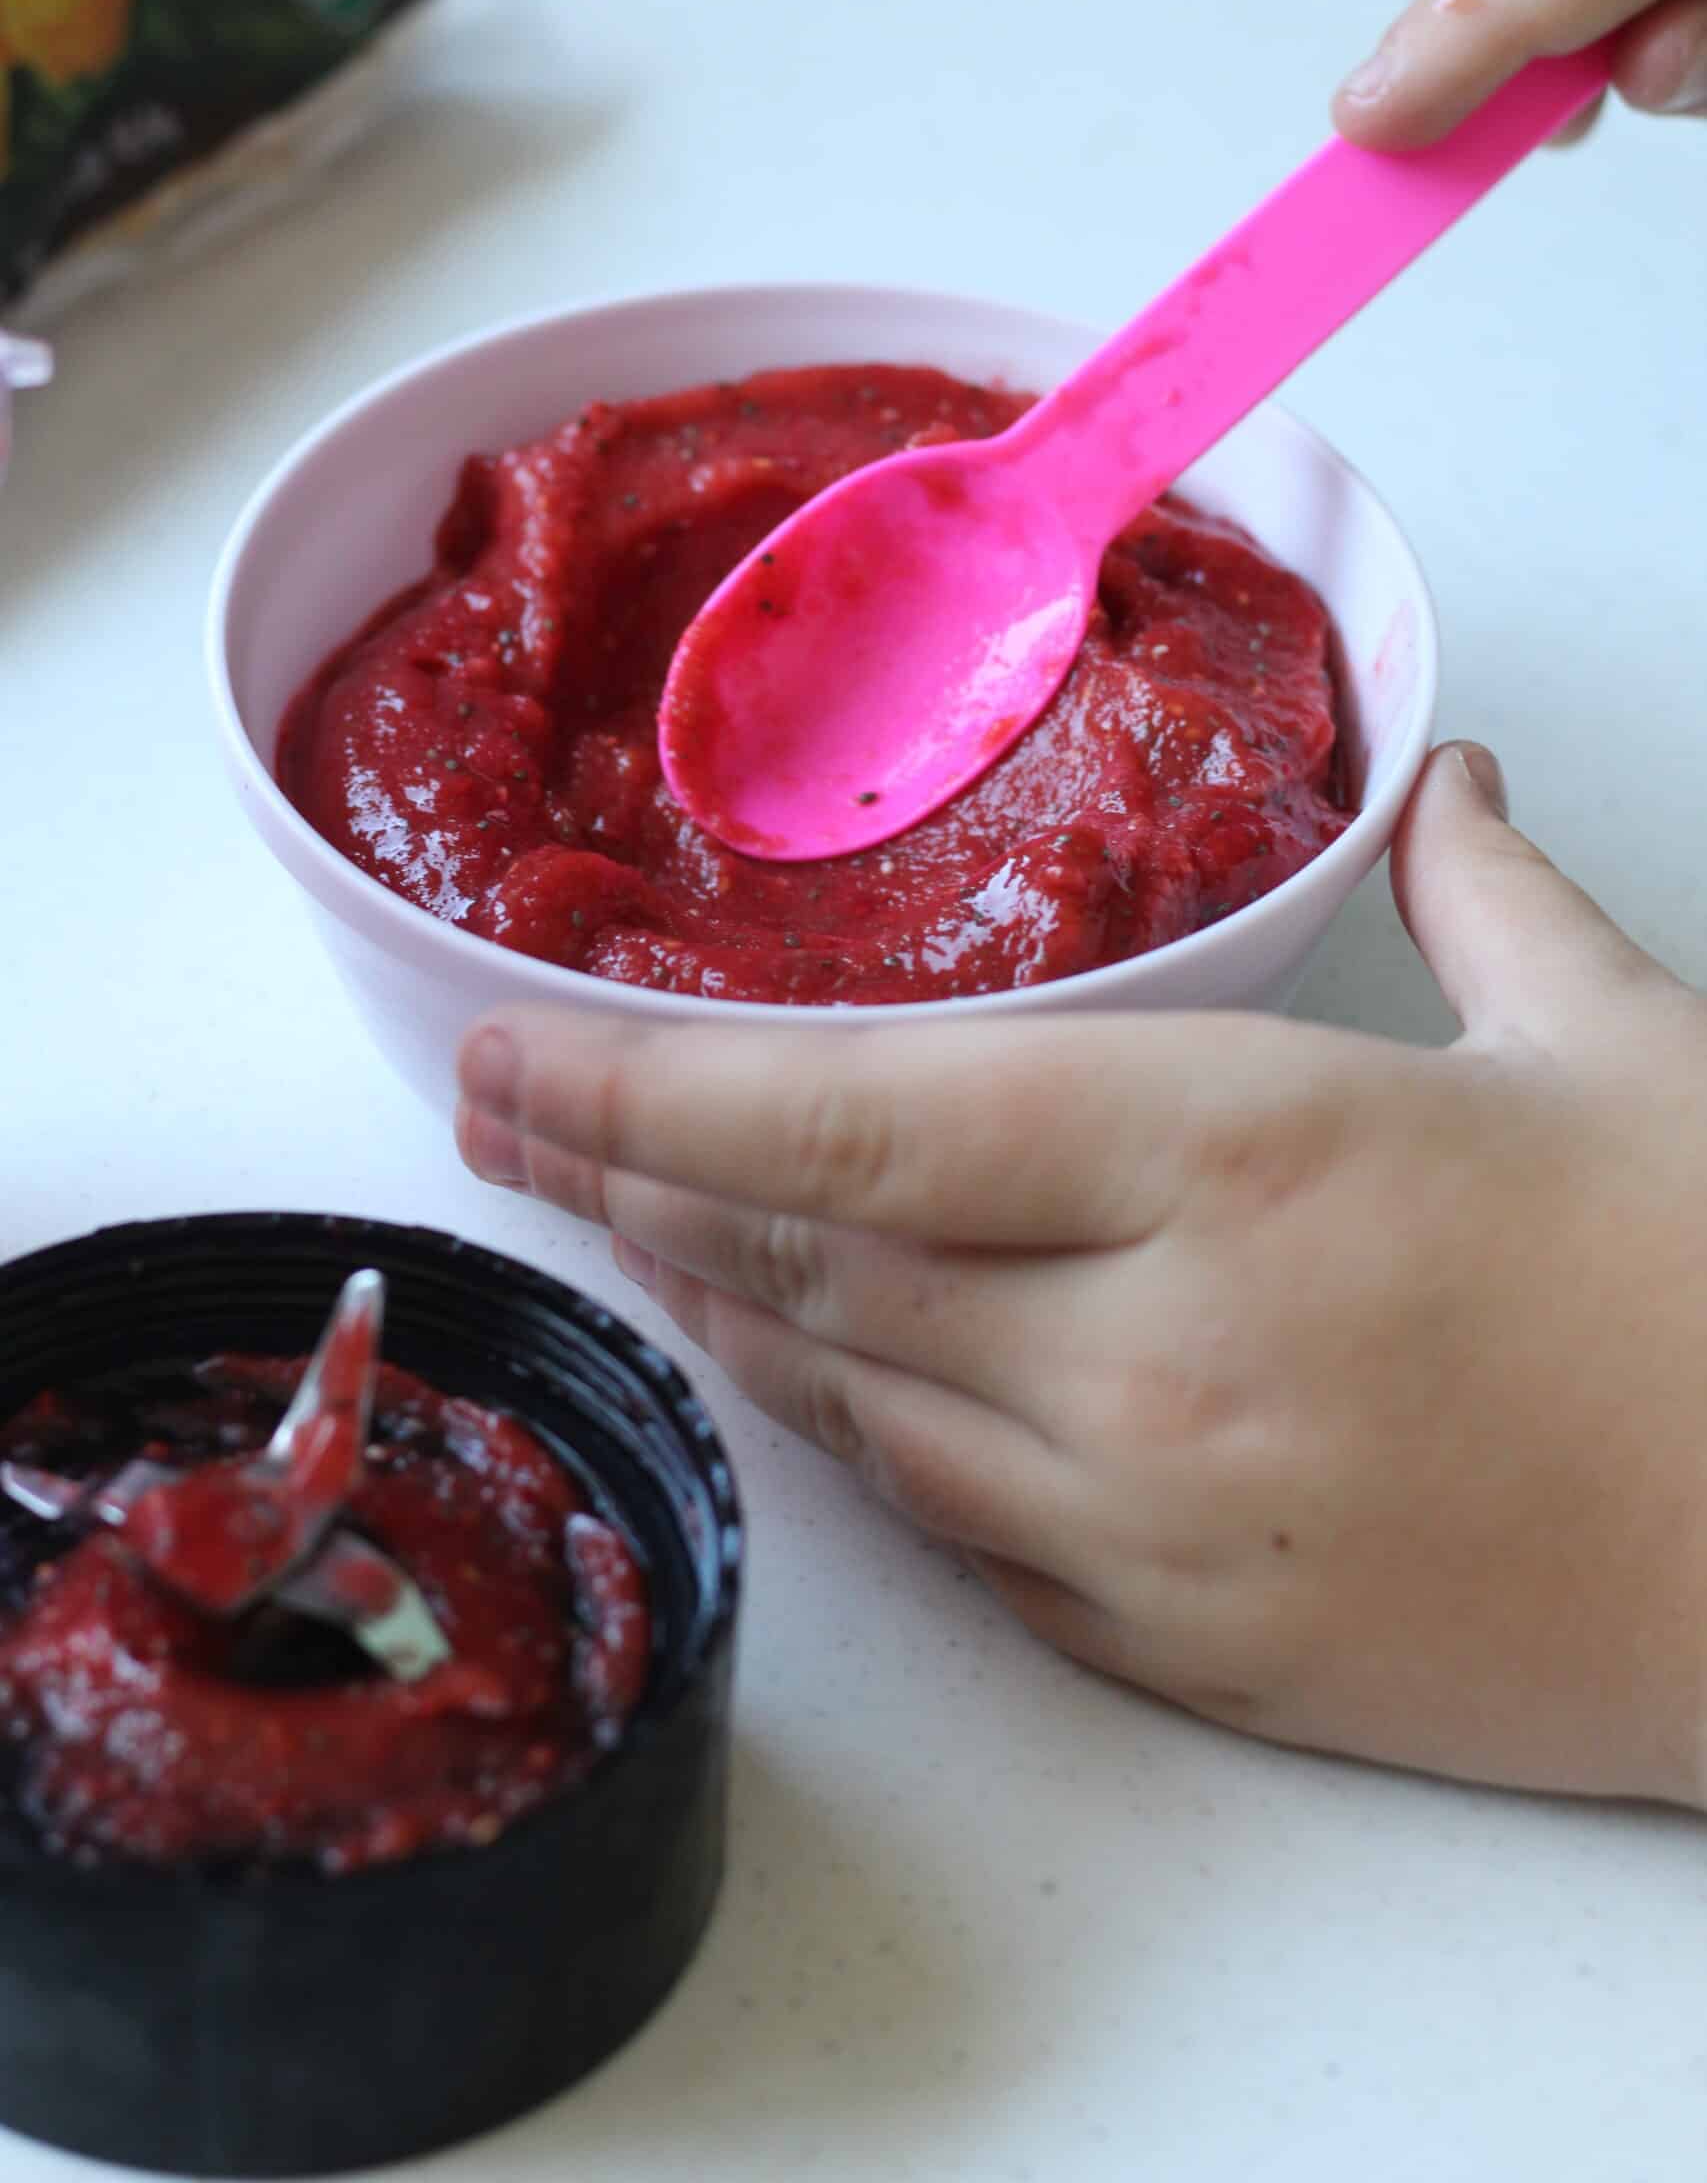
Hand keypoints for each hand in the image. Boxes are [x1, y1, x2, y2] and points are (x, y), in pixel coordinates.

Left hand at [456, 746, 1706, 1806]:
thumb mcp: (1612, 1043)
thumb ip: (1479, 895)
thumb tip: (1449, 784)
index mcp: (1246, 1154)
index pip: (862, 1127)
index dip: (651, 1099)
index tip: (510, 1055)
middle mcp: (1162, 1349)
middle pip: (817, 1265)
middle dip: (631, 1189)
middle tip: (504, 1122)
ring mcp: (1164, 1522)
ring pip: (864, 1409)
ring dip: (726, 1312)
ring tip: (619, 1229)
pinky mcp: (1198, 1649)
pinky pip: (965, 1541)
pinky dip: (866, 1444)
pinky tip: (814, 1385)